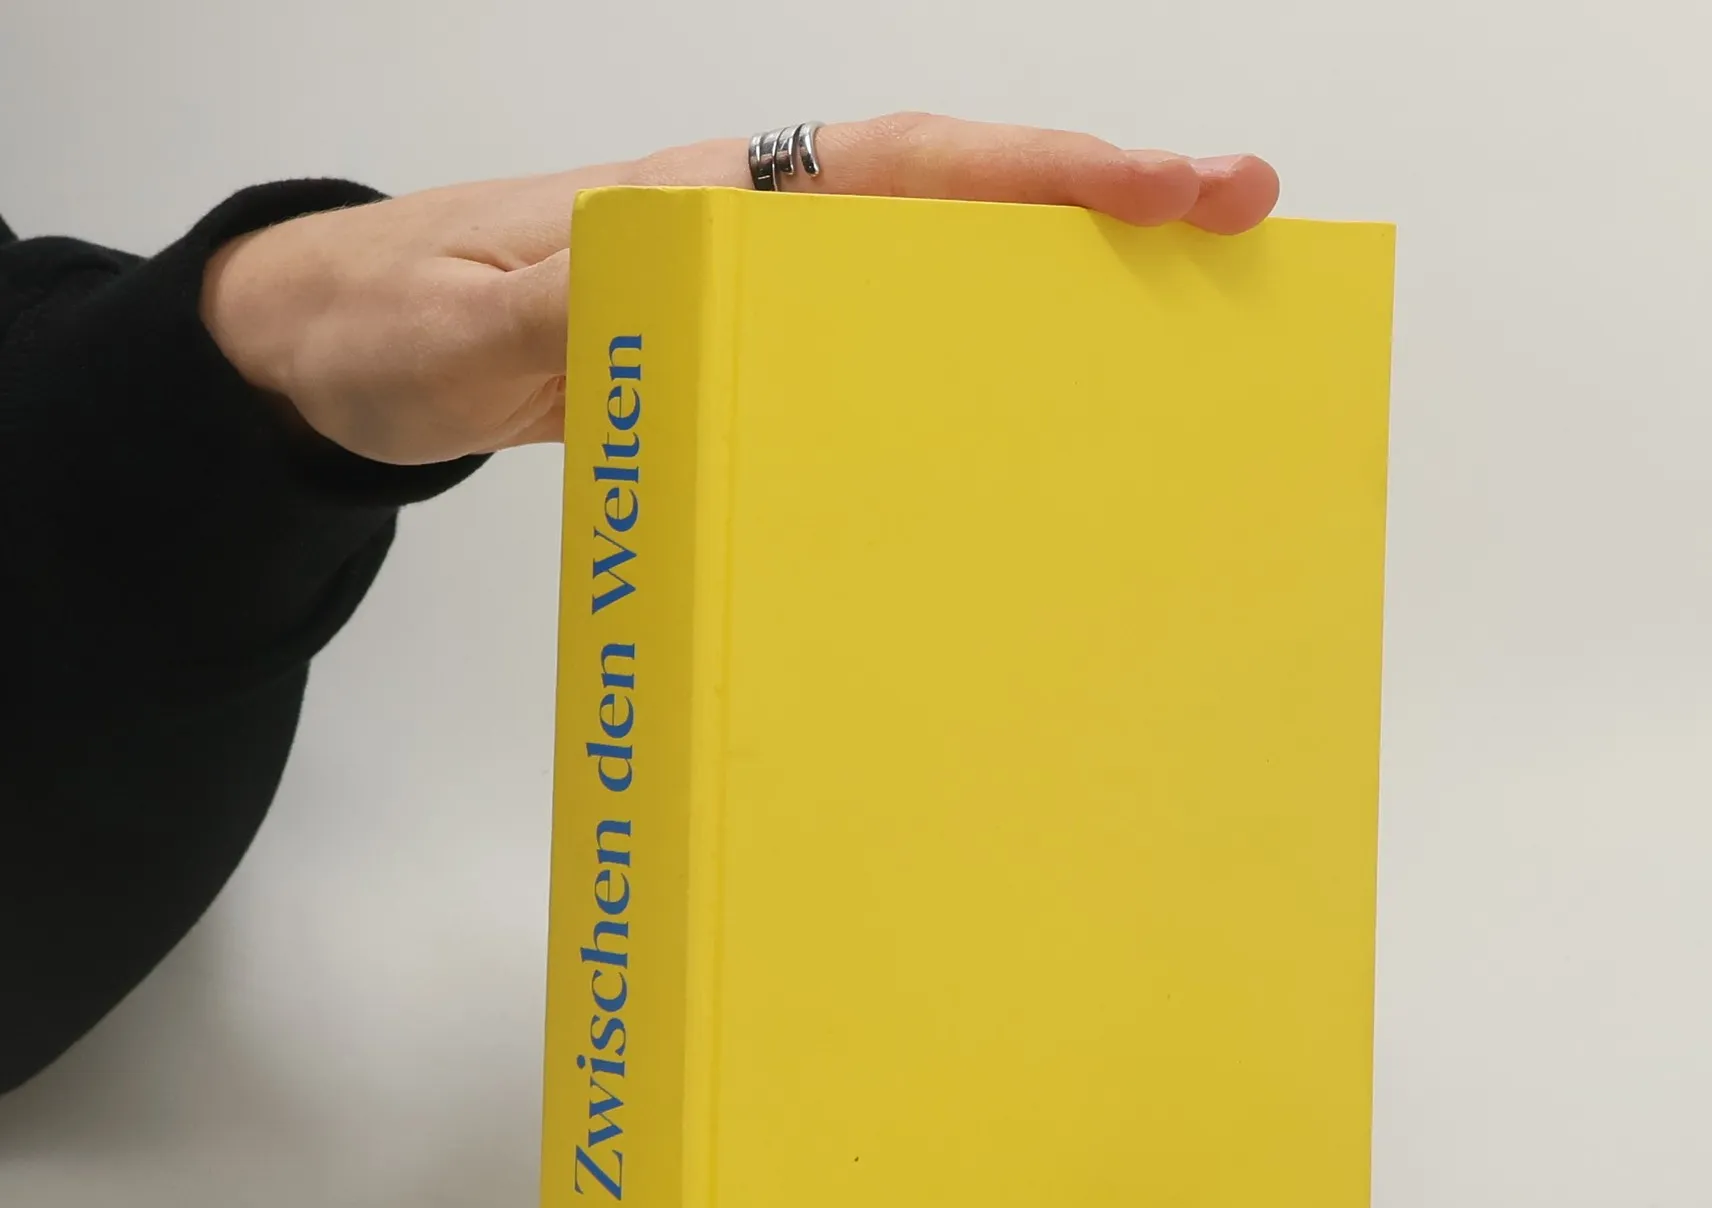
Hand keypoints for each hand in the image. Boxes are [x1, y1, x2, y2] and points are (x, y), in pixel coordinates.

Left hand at [200, 114, 1280, 466]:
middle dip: (1103, 213)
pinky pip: (887, 352)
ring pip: (940, 276)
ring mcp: (766, 296)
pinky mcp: (751, 360)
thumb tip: (674, 289)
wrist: (355, 351)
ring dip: (1057, 294)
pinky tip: (1026, 422)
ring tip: (1181, 337)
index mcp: (719, 201)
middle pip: (964, 204)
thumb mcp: (472, 324)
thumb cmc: (402, 320)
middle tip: (1242, 237)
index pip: (912, 168)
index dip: (1047, 174)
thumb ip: (570, 306)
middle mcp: (764, 232)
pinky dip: (972, 368)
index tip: (1175, 184)